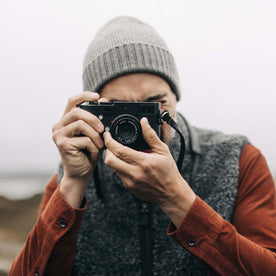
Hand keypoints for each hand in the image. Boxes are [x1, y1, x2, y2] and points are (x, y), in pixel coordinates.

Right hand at [52, 91, 105, 206]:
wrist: (81, 173)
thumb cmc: (88, 153)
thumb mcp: (94, 134)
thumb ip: (96, 119)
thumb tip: (104, 100)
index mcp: (66, 121)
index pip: (72, 101)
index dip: (84, 96)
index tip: (98, 97)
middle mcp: (59, 126)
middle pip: (77, 111)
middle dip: (94, 119)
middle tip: (103, 130)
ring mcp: (58, 134)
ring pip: (81, 124)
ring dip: (95, 135)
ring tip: (100, 145)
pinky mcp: (62, 144)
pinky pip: (83, 139)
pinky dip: (93, 146)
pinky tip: (93, 153)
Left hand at [104, 118, 195, 226]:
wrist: (171, 193)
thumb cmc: (168, 172)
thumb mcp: (163, 151)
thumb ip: (151, 136)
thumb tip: (143, 122)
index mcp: (143, 162)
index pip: (119, 151)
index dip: (109, 141)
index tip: (107, 135)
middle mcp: (135, 174)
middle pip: (109, 161)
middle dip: (107, 149)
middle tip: (110, 144)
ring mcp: (130, 182)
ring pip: (111, 168)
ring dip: (112, 158)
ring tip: (118, 152)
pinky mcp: (129, 188)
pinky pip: (117, 175)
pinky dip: (118, 167)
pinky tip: (126, 163)